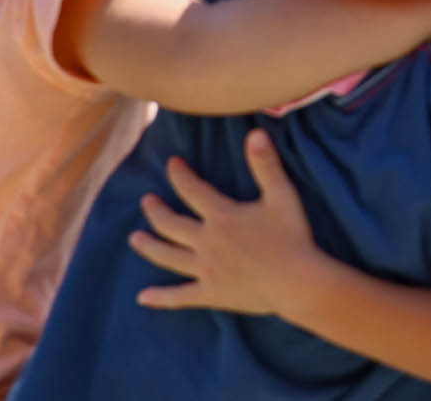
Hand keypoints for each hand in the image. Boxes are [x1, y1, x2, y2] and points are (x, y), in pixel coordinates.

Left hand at [132, 132, 321, 316]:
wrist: (296, 282)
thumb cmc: (292, 236)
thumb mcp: (282, 195)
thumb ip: (266, 164)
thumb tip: (255, 132)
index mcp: (221, 216)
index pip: (192, 190)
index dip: (180, 175)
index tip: (172, 163)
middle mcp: (206, 242)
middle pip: (171, 224)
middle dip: (156, 211)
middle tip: (146, 201)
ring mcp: (206, 270)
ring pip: (168, 257)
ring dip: (149, 247)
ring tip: (134, 239)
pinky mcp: (211, 294)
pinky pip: (180, 296)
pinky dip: (161, 297)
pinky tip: (142, 298)